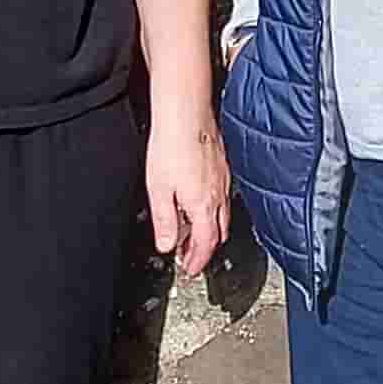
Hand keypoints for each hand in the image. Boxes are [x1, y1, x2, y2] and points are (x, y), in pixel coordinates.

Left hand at [145, 105, 229, 273]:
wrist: (187, 113)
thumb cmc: (172, 146)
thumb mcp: (159, 190)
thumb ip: (165, 221)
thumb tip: (166, 245)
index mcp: (202, 206)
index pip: (205, 244)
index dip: (198, 260)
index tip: (191, 269)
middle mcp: (218, 196)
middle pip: (218, 232)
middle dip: (205, 248)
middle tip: (190, 255)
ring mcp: (223, 180)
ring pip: (222, 215)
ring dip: (209, 229)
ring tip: (191, 232)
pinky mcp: (222, 166)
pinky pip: (221, 197)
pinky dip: (211, 210)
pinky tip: (198, 202)